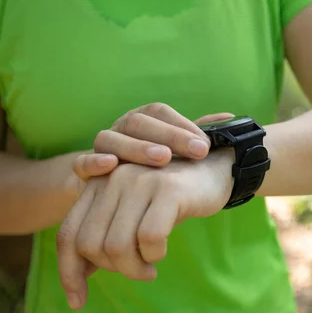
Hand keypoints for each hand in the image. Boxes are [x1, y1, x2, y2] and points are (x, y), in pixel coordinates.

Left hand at [56, 150, 233, 309]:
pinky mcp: (167, 188)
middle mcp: (113, 178)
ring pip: (117, 245)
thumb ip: (105, 237)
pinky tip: (162, 251)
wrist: (213, 169)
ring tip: (150, 267)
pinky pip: (149, 237)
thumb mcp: (132, 214)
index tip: (78, 301)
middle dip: (112, 270)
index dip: (69, 272)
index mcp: (98, 184)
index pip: (69, 234)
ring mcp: (140, 180)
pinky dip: (155, 253)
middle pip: (90, 244)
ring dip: (134, 268)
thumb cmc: (169, 199)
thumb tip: (77, 281)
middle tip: (137, 271)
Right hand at [72, 104, 233, 179]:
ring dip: (135, 147)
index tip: (206, 145)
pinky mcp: (85, 173)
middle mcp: (121, 130)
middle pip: (137, 122)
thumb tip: (230, 118)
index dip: (182, 126)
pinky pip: (81, 163)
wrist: (122, 200)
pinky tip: (110, 165)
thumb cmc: (159, 174)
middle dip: (167, 135)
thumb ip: (200, 136)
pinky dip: (92, 162)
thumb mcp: (182, 156)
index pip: (159, 112)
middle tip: (196, 151)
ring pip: (110, 138)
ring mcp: (101, 149)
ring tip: (162, 159)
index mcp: (144, 120)